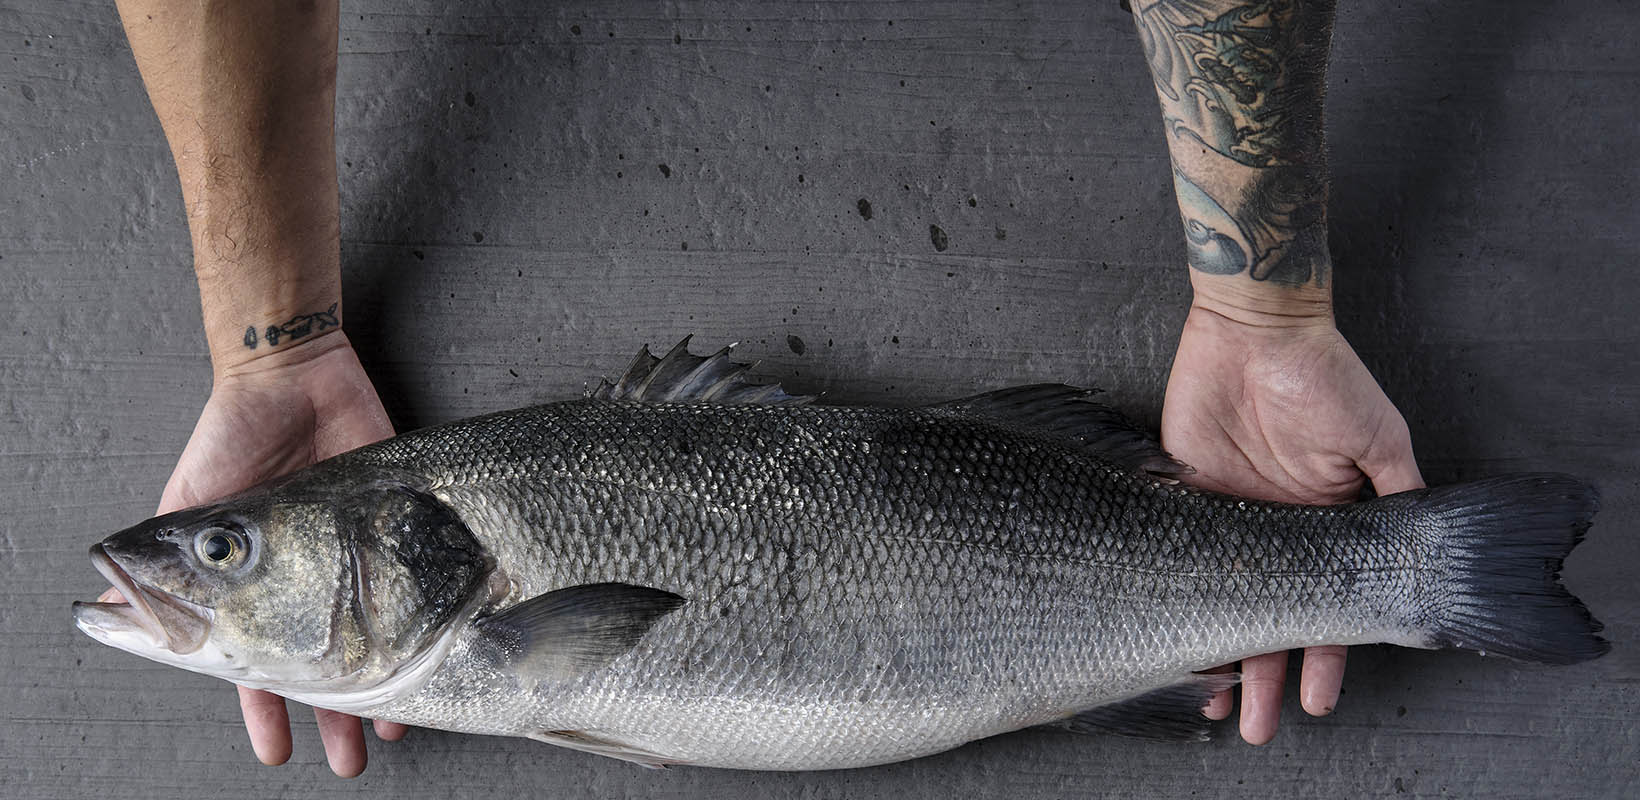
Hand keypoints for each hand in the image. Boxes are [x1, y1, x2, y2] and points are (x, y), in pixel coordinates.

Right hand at [99, 332, 405, 775]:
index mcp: (254, 582)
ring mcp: (355, 557)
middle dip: (329, 715)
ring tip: (387, 735)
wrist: (292, 373)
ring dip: (380, 687)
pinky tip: (436, 662)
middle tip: (344, 763)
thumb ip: (162, 558)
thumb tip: (105, 607)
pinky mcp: (399, 525)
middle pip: (323, 662)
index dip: (263, 706)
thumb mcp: (193, 502)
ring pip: (375, 638)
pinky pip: (419, 591)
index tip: (275, 747)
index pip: (258, 660)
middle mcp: (307, 578)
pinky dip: (427, 628)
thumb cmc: (232, 433)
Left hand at [1160, 303, 1423, 744]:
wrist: (1256, 326)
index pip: (1325, 603)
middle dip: (1265, 673)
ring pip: (1220, 598)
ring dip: (1219, 652)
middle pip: (1269, 613)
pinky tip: (1166, 636)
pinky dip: (1170, 597)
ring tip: (1217, 708)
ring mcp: (1226, 514)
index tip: (1315, 699)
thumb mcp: (1379, 439)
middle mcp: (1275, 527)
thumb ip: (1398, 497)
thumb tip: (1422, 553)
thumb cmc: (1323, 375)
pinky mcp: (1180, 492)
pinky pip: (1172, 555)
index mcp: (1327, 521)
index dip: (1323, 654)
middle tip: (1259, 726)